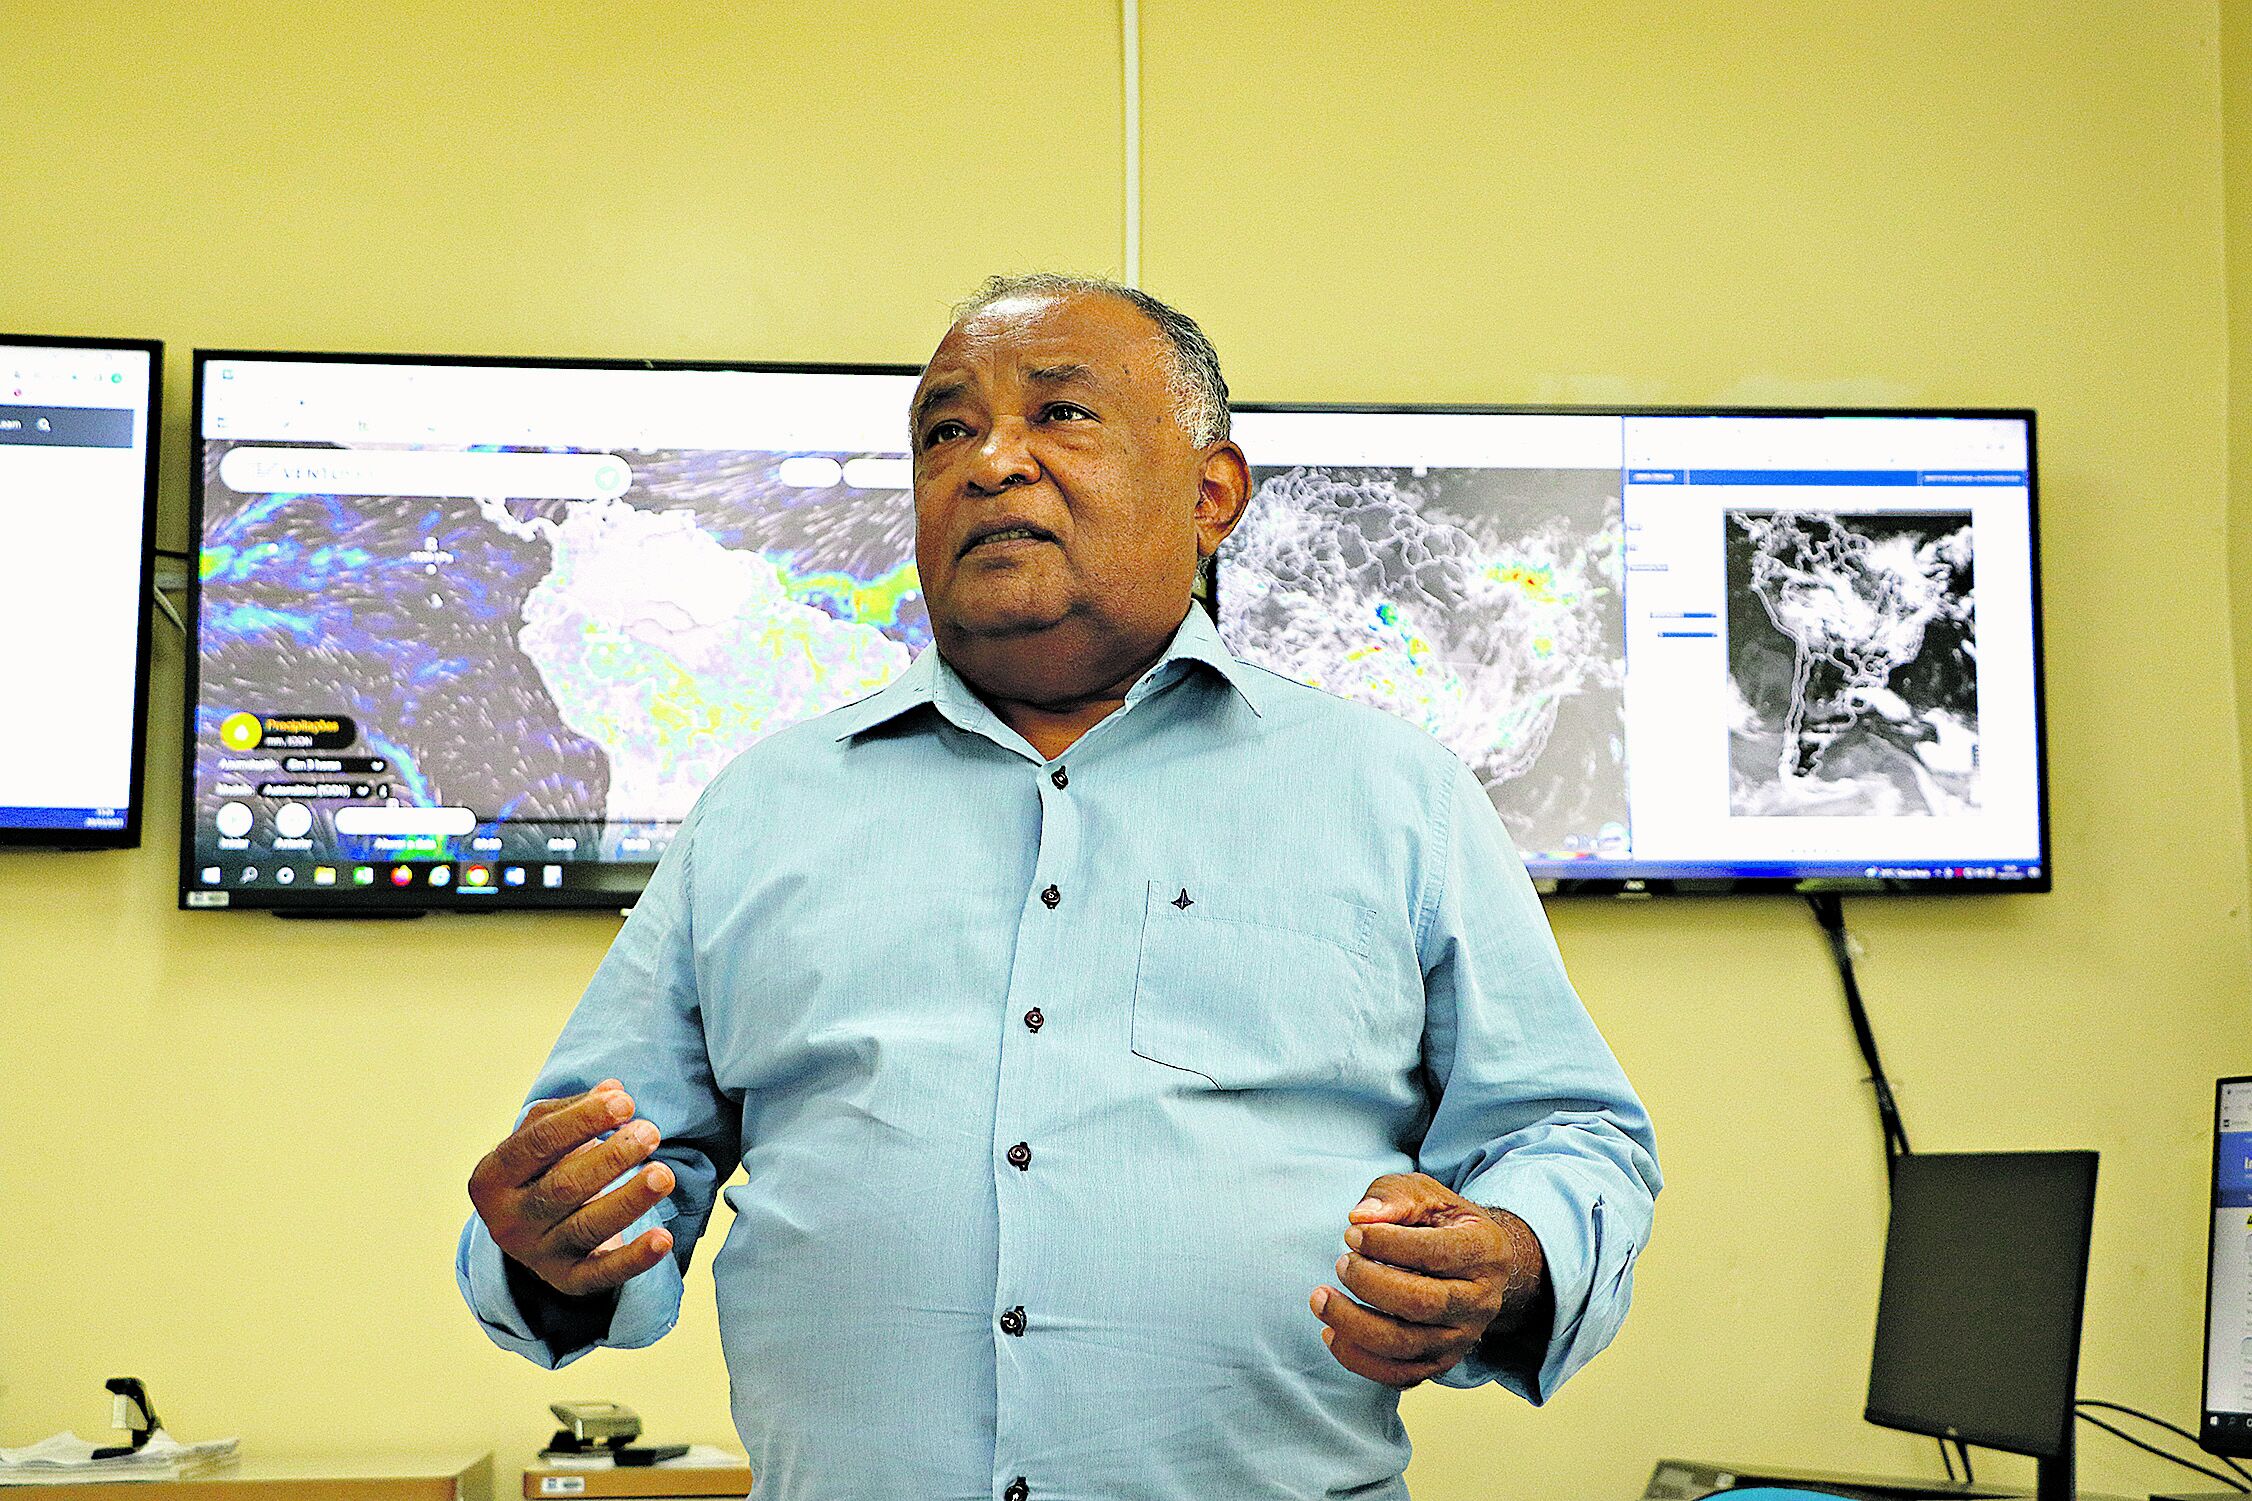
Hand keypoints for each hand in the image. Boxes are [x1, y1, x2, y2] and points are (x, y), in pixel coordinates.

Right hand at [466, 1079, 675, 1296]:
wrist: (530, 1226)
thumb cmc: (542, 1167)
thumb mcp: (543, 1133)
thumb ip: (574, 1109)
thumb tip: (614, 1090)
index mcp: (493, 1177)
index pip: (537, 1143)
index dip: (582, 1120)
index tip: (625, 1103)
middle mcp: (508, 1220)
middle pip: (562, 1187)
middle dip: (610, 1158)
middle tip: (650, 1133)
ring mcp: (536, 1254)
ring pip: (586, 1227)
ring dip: (628, 1200)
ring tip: (664, 1174)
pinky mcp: (567, 1280)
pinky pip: (601, 1274)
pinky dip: (634, 1259)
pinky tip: (663, 1239)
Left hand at [1309, 1171, 1546, 1387]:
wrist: (1471, 1260)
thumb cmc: (1440, 1221)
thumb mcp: (1424, 1193)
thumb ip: (1393, 1197)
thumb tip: (1360, 1217)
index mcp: (1484, 1251)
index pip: (1436, 1254)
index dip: (1388, 1245)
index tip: (1351, 1234)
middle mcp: (1480, 1301)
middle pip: (1422, 1304)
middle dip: (1369, 1285)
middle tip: (1340, 1264)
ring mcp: (1462, 1337)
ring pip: (1407, 1346)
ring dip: (1354, 1324)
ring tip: (1320, 1298)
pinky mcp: (1440, 1361)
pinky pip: (1399, 1375)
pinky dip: (1359, 1359)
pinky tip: (1330, 1333)